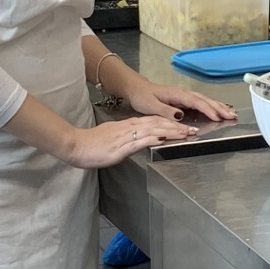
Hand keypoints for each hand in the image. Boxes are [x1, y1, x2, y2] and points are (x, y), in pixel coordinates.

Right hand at [67, 115, 197, 168]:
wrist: (76, 145)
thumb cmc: (92, 144)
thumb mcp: (113, 137)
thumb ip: (128, 137)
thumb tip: (140, 140)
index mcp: (128, 125)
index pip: (154, 121)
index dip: (170, 123)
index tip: (184, 126)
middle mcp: (129, 128)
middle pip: (158, 124)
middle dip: (177, 126)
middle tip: (193, 129)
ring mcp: (126, 136)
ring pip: (153, 130)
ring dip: (171, 132)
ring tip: (186, 133)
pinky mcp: (121, 147)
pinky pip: (140, 141)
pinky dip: (153, 139)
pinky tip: (163, 139)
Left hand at [129, 83, 236, 124]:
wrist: (137, 89)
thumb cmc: (143, 97)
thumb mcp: (150, 106)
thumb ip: (165, 110)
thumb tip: (181, 115)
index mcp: (177, 94)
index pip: (196, 102)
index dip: (207, 110)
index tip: (217, 118)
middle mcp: (184, 93)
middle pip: (205, 100)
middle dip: (219, 108)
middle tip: (232, 116)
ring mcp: (185, 96)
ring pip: (205, 100)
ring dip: (219, 106)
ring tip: (231, 113)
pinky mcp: (185, 99)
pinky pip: (201, 102)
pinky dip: (212, 106)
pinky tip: (219, 110)